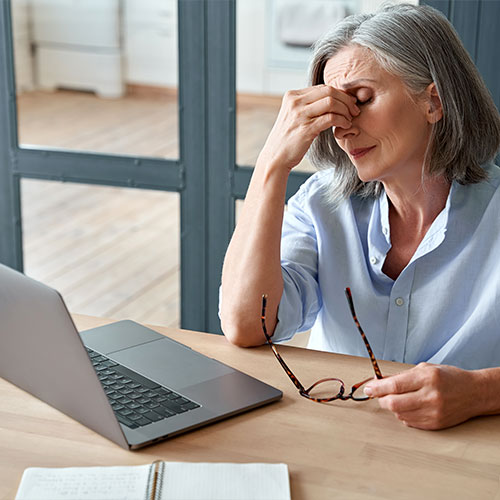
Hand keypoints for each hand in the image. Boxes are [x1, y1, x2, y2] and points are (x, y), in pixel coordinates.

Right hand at [259, 85, 358, 170]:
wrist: (275, 157)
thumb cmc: (288, 138)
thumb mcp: (294, 116)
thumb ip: (308, 105)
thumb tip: (332, 99)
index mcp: (292, 96)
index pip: (322, 87)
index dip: (340, 93)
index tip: (349, 103)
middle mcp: (295, 102)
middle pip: (329, 91)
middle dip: (346, 100)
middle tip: (354, 110)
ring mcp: (299, 115)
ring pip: (331, 102)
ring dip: (346, 110)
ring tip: (350, 119)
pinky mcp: (306, 129)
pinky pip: (331, 118)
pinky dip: (342, 120)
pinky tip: (345, 125)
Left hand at [363, 362, 480, 429]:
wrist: (474, 393)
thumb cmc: (449, 378)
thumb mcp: (425, 369)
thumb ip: (402, 376)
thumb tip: (379, 382)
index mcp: (427, 378)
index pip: (395, 385)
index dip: (377, 388)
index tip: (368, 388)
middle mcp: (431, 396)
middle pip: (394, 403)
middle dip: (382, 399)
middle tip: (380, 394)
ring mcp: (434, 412)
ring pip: (400, 414)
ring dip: (392, 407)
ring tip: (399, 398)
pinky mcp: (435, 424)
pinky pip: (409, 422)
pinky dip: (403, 415)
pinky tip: (409, 407)